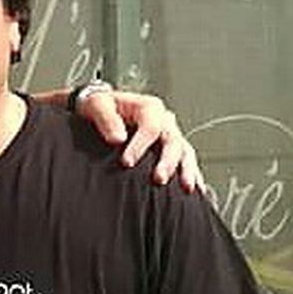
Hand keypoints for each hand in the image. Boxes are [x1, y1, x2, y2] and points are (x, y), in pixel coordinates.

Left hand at [74, 83, 204, 190]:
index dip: (140, 145)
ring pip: (184, 151)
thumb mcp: (97, 104)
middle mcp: (164, 120)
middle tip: (159, 179)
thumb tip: (117, 139)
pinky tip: (195, 188)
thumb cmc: (101, 107)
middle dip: (168, 161)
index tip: (127, 162)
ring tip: (186, 188)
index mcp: (148, 107)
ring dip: (186, 170)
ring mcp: (170, 134)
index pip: (150, 127)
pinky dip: (192, 173)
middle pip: (173, 140)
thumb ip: (106, 119)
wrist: (105, 110)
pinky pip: (187, 160)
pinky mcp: (171, 148)